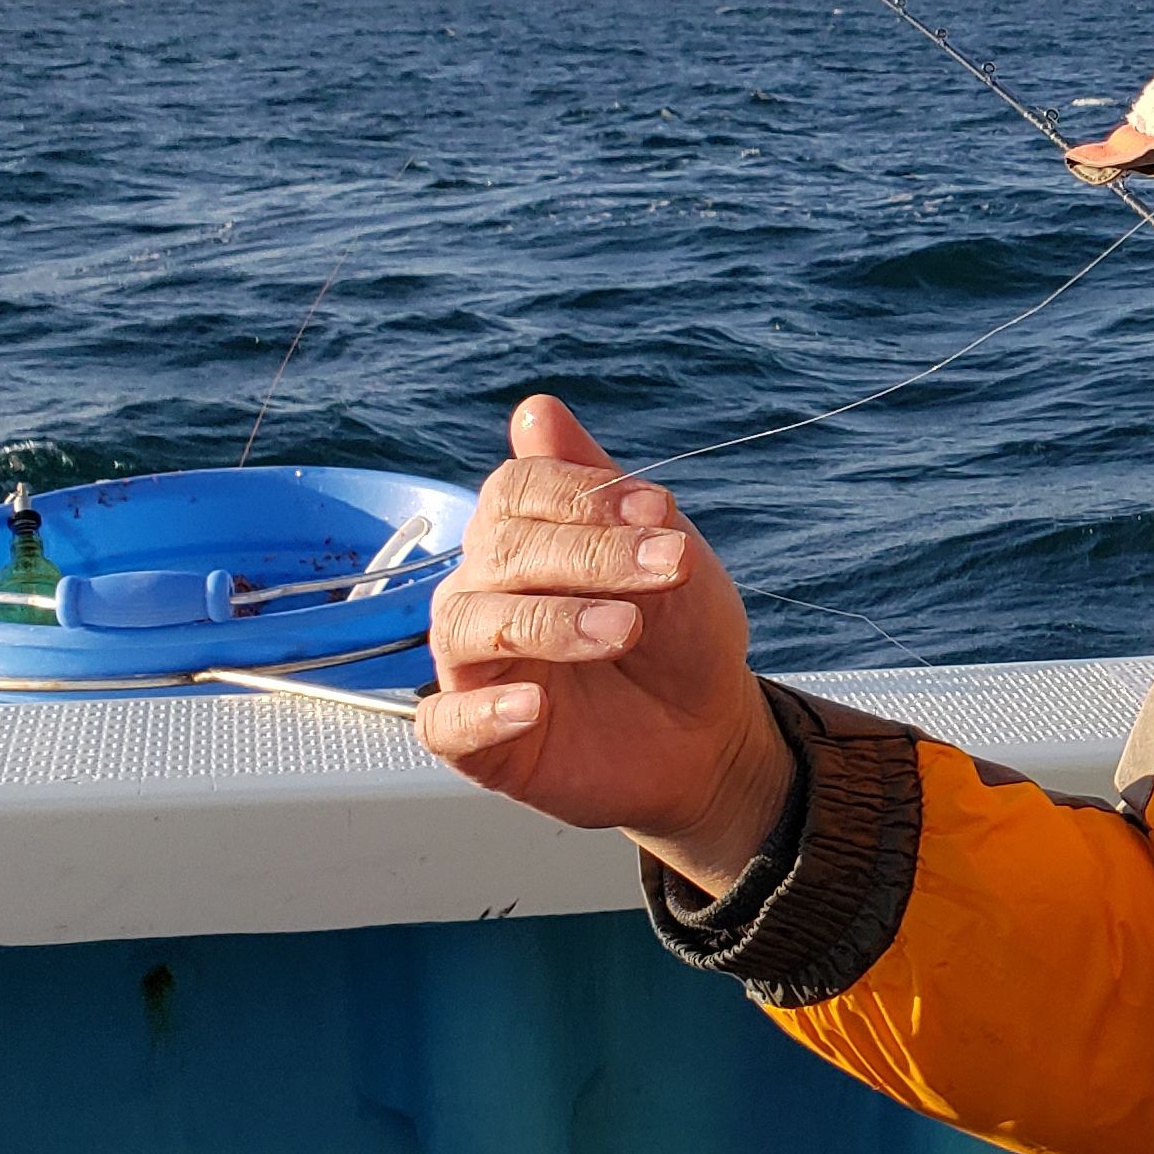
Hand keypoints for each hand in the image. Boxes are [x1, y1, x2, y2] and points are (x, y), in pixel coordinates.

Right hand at [415, 395, 795, 894]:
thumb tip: (536, 410)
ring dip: (547, 622)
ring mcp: (472, 667)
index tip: (658, 511)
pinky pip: (445, 723)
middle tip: (666, 569)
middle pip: (499, 551)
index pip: (517, 490)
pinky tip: (533, 707)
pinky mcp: (473, 742)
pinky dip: (482, 714)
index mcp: (522, 539)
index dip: (584, 495)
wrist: (708, 732)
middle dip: (587, 554)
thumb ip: (603, 489)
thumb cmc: (681, 637)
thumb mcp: (665, 556)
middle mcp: (484, 593)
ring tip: (623, 630)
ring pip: (468, 626)